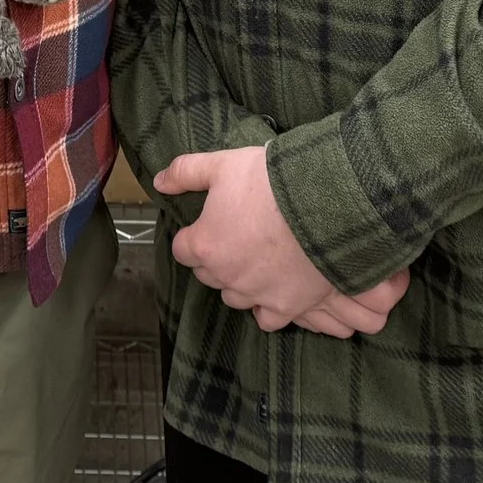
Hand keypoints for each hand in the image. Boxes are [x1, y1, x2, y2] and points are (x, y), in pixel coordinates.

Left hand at [153, 147, 408, 336]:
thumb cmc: (268, 181)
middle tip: (237, 236)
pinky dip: (267, 306)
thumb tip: (159, 182)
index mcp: (205, 244)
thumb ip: (184, 172)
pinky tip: (273, 289)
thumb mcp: (222, 164)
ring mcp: (255, 294)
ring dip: (239, 281)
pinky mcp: (285, 306)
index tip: (210, 224)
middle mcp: (225, 276)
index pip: (183, 249)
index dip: (195, 235)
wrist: (323, 203)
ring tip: (256, 260)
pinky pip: (266, 318)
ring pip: (234, 297)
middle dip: (216, 258)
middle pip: (208, 274)